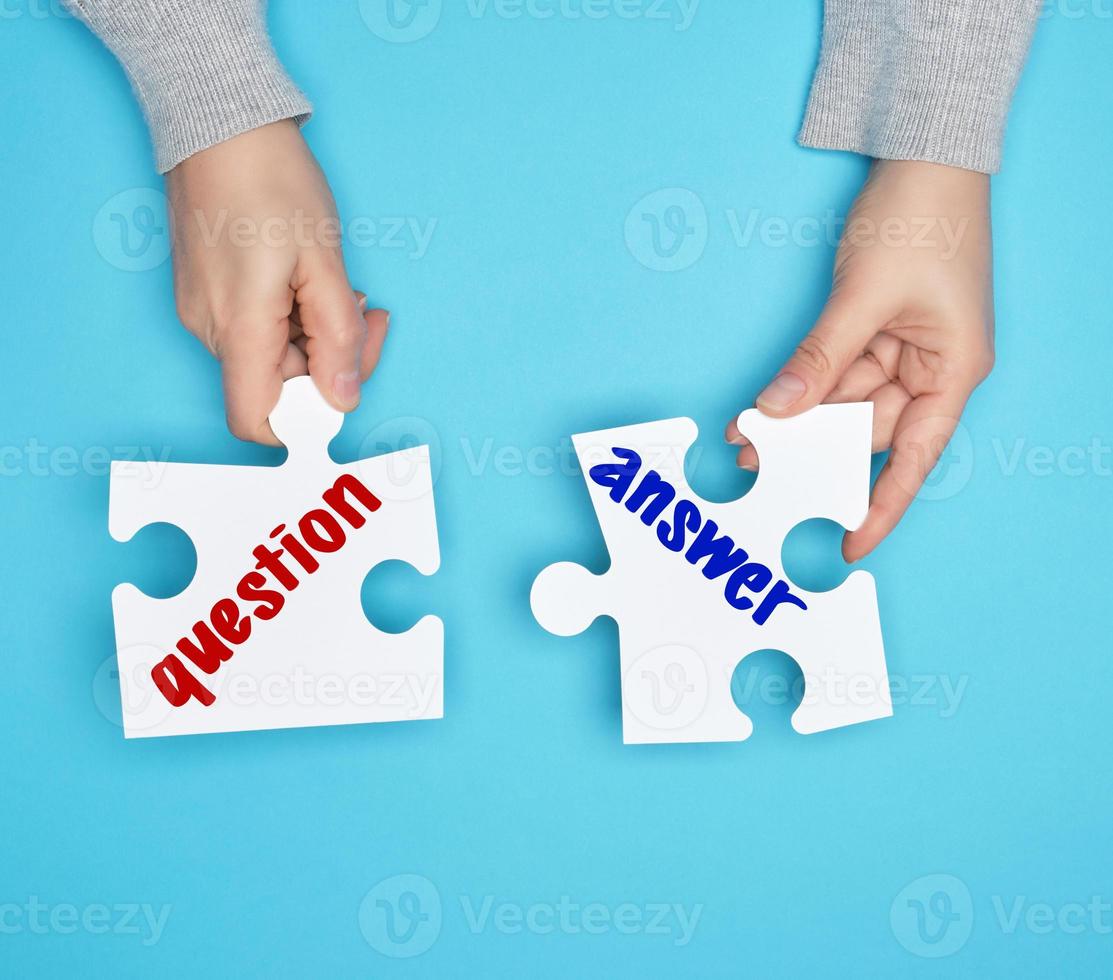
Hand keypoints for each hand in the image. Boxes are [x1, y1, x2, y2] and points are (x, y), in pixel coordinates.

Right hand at [166, 120, 387, 443]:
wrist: (219, 122)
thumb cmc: (271, 180)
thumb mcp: (323, 261)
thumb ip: (337, 337)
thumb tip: (342, 399)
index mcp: (240, 328)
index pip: (259, 421)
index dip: (305, 423)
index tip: (346, 385)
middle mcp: (212, 330)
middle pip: (278, 387)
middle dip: (334, 362)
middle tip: (368, 314)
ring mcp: (204, 312)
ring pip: (272, 359)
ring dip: (319, 337)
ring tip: (344, 289)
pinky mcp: (208, 294)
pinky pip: (257, 331)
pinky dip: (294, 319)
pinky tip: (314, 282)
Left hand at [727, 159, 994, 560]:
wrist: (924, 152)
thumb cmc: (920, 218)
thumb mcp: (864, 296)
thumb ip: (820, 358)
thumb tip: (780, 409)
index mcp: (952, 370)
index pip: (915, 455)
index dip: (883, 505)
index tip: (850, 543)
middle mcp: (930, 369)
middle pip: (868, 429)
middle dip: (813, 450)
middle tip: (758, 466)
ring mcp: (900, 350)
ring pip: (843, 403)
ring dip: (798, 418)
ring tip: (746, 435)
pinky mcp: (873, 332)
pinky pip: (833, 373)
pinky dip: (801, 387)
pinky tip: (764, 404)